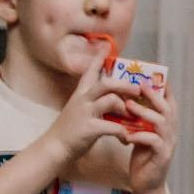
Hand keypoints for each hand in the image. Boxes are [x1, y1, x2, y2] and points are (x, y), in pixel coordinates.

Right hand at [46, 43, 131, 170]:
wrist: (55, 148)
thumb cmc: (72, 129)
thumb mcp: (80, 110)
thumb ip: (95, 101)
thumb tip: (116, 98)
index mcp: (81, 94)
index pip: (90, 71)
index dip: (98, 58)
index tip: (106, 46)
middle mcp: (82, 99)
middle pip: (106, 83)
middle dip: (124, 84)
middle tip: (138, 90)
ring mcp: (85, 113)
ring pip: (110, 100)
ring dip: (125, 107)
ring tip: (131, 117)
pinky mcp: (89, 128)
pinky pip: (112, 126)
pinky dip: (122, 132)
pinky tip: (125, 138)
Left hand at [120, 85, 178, 193]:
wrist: (145, 184)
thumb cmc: (142, 157)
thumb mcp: (140, 134)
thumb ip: (138, 120)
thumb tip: (126, 100)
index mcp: (167, 125)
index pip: (170, 102)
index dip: (163, 88)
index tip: (152, 75)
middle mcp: (172, 133)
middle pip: (168, 108)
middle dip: (154, 95)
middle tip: (139, 86)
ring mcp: (169, 144)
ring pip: (161, 122)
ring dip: (145, 113)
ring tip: (129, 106)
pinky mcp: (162, 157)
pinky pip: (153, 142)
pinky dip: (140, 136)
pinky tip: (127, 135)